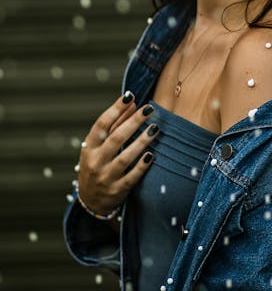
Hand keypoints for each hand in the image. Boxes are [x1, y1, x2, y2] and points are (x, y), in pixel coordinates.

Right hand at [77, 91, 158, 215]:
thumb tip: (132, 103)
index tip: (130, 96)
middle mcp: (95, 162)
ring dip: (141, 142)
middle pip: (115, 139)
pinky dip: (141, 166)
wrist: (90, 202)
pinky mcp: (117, 191)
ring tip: (155, 128)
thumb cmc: (97, 164)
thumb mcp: (99, 146)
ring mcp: (105, 178)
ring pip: (124, 158)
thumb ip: (115, 124)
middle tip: (149, 109)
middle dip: (133, 122)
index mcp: (89, 147)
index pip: (101, 125)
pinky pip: (131, 178)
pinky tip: (151, 154)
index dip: (115, 109)